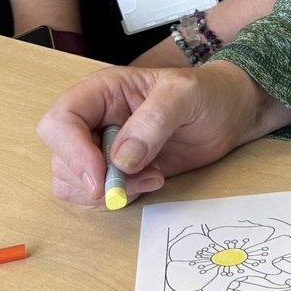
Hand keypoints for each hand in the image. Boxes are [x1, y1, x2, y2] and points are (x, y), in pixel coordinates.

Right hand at [36, 62, 280, 206]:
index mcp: (101, 92)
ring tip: (152, 177)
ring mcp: (102, 149)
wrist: (230, 115)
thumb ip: (154, 120)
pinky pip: (96, 196)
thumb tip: (121, 159)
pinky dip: (119, 198)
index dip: (71, 151)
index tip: (99, 176)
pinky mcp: (117, 172)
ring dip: (108, 191)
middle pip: (61, 158)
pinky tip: (153, 180)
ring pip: (72, 183)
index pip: (60, 121)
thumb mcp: (186, 94)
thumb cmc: (208, 93)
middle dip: (91, 179)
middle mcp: (93, 121)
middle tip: (137, 179)